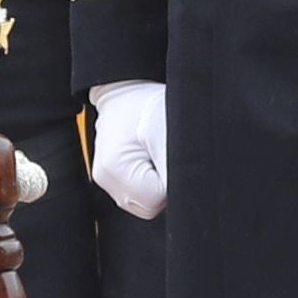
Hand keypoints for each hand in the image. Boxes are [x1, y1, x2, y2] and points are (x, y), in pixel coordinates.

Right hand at [90, 81, 168, 221]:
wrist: (125, 91)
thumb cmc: (145, 104)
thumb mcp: (167, 129)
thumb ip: (177, 165)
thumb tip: (190, 193)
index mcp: (114, 171)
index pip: (156, 200)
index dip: (171, 181)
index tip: (169, 154)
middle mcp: (106, 182)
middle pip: (150, 206)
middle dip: (164, 184)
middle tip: (162, 150)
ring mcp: (108, 183)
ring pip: (147, 202)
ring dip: (158, 182)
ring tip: (154, 151)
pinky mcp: (114, 180)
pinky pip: (141, 193)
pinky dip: (150, 180)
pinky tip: (148, 158)